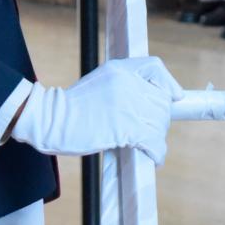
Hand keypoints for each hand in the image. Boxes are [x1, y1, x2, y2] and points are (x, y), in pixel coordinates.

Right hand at [11, 56, 182, 163]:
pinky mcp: (125, 129)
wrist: (51, 120)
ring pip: (159, 122)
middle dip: (159, 119)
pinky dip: (157, 152)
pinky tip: (153, 157)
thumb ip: (124, 84)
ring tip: (147, 145)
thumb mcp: (100, 81)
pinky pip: (154, 141)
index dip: (168, 83)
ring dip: (156, 137)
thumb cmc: (73, 106)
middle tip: (149, 131)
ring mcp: (127, 106)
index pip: (155, 67)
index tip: (173, 97)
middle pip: (161, 100)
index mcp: (119, 69)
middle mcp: (127, 84)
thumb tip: (147, 101)